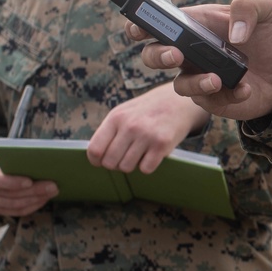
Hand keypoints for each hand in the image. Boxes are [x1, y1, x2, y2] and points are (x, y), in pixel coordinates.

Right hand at [0, 148, 57, 217]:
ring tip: (52, 191)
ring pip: (14, 205)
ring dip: (35, 199)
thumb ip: (20, 153)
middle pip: (8, 194)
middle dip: (33, 191)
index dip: (12, 182)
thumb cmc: (5, 152)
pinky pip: (16, 211)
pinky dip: (32, 206)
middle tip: (53, 186)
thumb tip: (44, 157)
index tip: (29, 181)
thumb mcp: (8, 148)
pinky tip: (44, 198)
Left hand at [87, 83, 206, 173]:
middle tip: (124, 157)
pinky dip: (148, 166)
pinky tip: (152, 154)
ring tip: (139, 153)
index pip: (95, 149)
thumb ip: (108, 132)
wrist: (177, 101)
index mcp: (116, 117)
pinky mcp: (162, 144)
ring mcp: (146, 135)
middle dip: (116, 164)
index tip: (102, 161)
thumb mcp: (123, 113)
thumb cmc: (146, 111)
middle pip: (110, 162)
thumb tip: (95, 157)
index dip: (96, 161)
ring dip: (132, 165)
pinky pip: (145, 169)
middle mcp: (130, 126)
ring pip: (127, 167)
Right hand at [131, 0, 271, 122]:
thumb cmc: (270, 34)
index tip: (137, 28)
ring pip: (179, 85)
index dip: (139, 25)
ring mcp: (198, 76)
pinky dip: (226, 95)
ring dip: (195, 83)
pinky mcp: (213, 99)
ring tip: (216, 79)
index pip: (157, 23)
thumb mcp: (267, 8)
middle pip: (153, 56)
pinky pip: (209, 101)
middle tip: (176, 55)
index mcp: (195, 24)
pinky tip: (244, 88)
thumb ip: (249, 7)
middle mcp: (190, 51)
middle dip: (157, 56)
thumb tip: (234, 33)